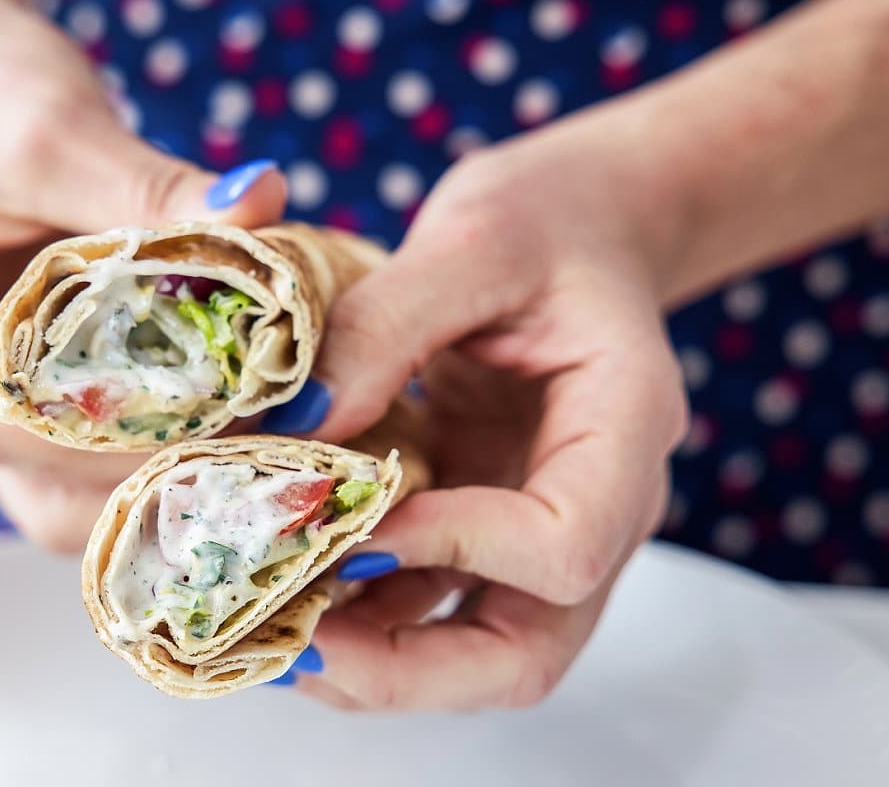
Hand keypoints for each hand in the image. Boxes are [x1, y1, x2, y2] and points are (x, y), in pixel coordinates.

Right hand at [0, 0, 285, 549]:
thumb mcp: (59, 132)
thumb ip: (153, 188)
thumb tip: (259, 210)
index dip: (84, 444)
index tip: (188, 425)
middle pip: (25, 485)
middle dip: (131, 484)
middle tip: (235, 452)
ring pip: (63, 488)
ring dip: (151, 479)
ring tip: (244, 445)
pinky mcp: (33, 384)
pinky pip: (90, 449)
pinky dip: (154, 448)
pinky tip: (226, 427)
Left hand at [267, 110, 687, 708]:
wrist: (583, 228)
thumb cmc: (550, 221)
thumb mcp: (473, 238)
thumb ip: (387, 323)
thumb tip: (296, 429)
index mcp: (624, 430)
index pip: (565, 545)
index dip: (456, 550)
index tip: (355, 516)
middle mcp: (595, 508)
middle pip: (524, 654)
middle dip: (401, 668)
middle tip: (288, 643)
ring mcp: (536, 529)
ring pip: (472, 654)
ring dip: (366, 660)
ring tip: (264, 622)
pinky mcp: (484, 526)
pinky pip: (429, 607)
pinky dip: (358, 617)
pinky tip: (285, 583)